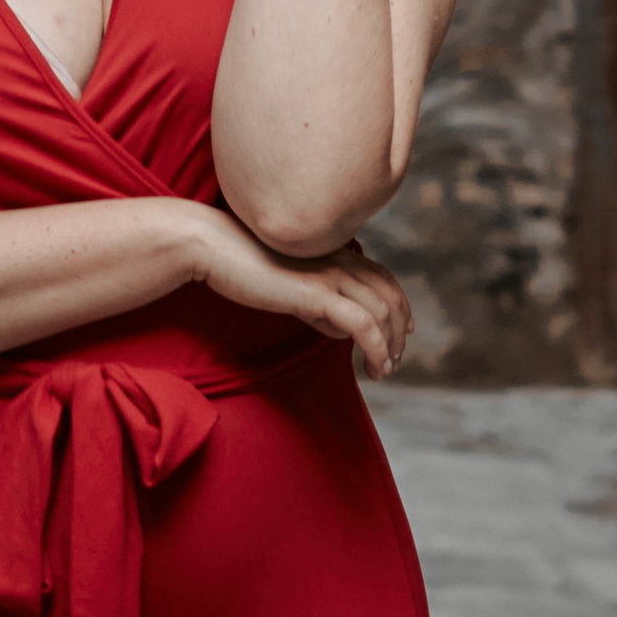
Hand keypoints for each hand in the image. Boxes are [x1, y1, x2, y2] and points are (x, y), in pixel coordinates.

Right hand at [185, 204, 412, 378]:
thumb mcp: (289, 283)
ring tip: (383, 370)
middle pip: (390, 295)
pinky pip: (363, 323)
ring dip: (390, 345)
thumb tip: (334, 324)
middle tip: (394, 361)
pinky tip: (373, 366)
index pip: (382, 277)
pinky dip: (376, 347)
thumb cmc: (242, 264)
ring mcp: (330, 275)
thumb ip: (315, 300)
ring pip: (383, 311)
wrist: (214, 246)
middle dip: (399, 331)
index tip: (403, 332)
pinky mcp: (317, 293)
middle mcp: (339, 260)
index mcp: (333, 253)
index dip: (400, 304)